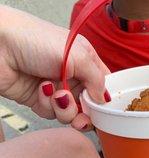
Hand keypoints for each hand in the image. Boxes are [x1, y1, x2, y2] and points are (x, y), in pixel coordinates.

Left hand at [0, 5, 109, 129]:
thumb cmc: (34, 39)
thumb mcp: (77, 55)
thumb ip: (97, 79)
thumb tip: (104, 99)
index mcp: (85, 60)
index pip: (104, 84)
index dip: (105, 99)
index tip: (105, 111)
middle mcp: (72, 75)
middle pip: (88, 104)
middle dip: (86, 113)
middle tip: (82, 118)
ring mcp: (56, 88)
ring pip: (71, 113)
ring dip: (65, 109)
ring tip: (57, 96)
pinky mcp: (39, 99)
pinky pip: (52, 114)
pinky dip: (47, 105)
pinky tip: (40, 91)